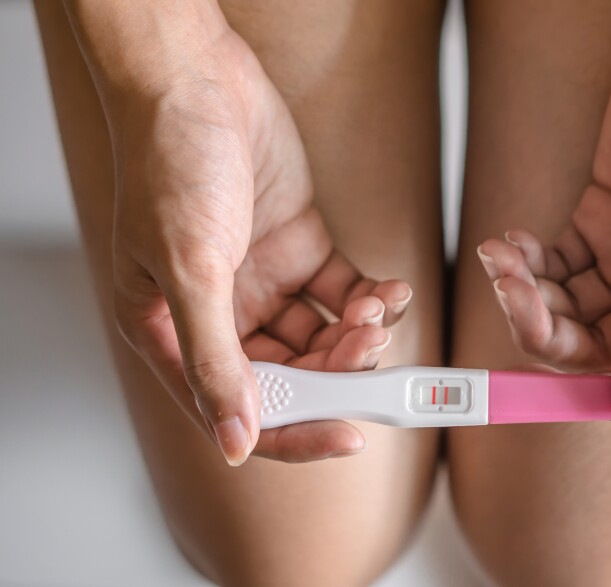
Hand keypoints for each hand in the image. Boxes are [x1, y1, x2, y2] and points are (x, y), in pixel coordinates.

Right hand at [108, 26, 411, 463]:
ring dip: (358, 335)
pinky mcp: (299, 250)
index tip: (349, 434)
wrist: (197, 81)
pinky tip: (388, 291)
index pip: (239, 408)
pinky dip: (370, 299)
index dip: (296, 431)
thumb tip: (236, 439)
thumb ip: (214, 358)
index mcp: (174, 332)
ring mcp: (263, 284)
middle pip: (292, 375)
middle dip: (337, 370)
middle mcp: (221, 316)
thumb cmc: (171, 165)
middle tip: (367, 347)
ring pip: (323, 338)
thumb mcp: (189, 268)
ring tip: (374, 309)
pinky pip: (342, 293)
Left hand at [477, 0, 610, 424]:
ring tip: (501, 252)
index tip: (526, 360)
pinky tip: (513, 241)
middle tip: (508, 285)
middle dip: (541, 320)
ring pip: (567, 303)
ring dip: (527, 286)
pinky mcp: (606, 225)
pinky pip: (558, 264)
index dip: (579, 376)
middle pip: (591, 340)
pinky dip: (531, 259)